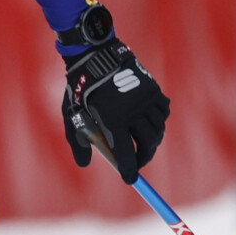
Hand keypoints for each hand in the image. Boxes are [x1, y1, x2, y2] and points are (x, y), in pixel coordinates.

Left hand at [58, 5, 169, 183]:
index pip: (126, 152)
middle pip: (148, 143)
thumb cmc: (80, 88)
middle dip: (144, 157)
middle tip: (137, 163)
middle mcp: (133, 110)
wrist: (95, 55)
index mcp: (113, 118)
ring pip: (158, 128)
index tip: (130, 179)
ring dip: (152, 140)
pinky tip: (150, 123)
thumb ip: (78, 142)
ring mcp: (146, 98)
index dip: (129, 169)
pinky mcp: (153, 88)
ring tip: (144, 145)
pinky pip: (163, 111)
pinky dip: (159, 120)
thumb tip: (84, 165)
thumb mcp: (72, 116)